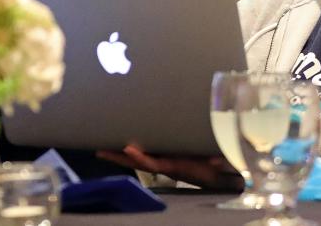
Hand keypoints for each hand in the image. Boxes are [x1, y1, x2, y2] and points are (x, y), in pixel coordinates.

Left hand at [97, 144, 242, 189]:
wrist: (221, 177)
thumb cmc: (220, 169)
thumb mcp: (220, 166)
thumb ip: (220, 163)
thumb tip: (218, 162)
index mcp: (178, 166)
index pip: (156, 163)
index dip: (141, 157)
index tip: (128, 149)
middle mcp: (168, 165)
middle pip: (140, 163)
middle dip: (119, 158)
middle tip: (100, 151)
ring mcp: (166, 162)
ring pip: (140, 159)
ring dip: (121, 155)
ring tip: (103, 147)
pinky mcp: (167, 158)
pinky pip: (148, 155)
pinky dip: (134, 151)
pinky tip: (123, 144)